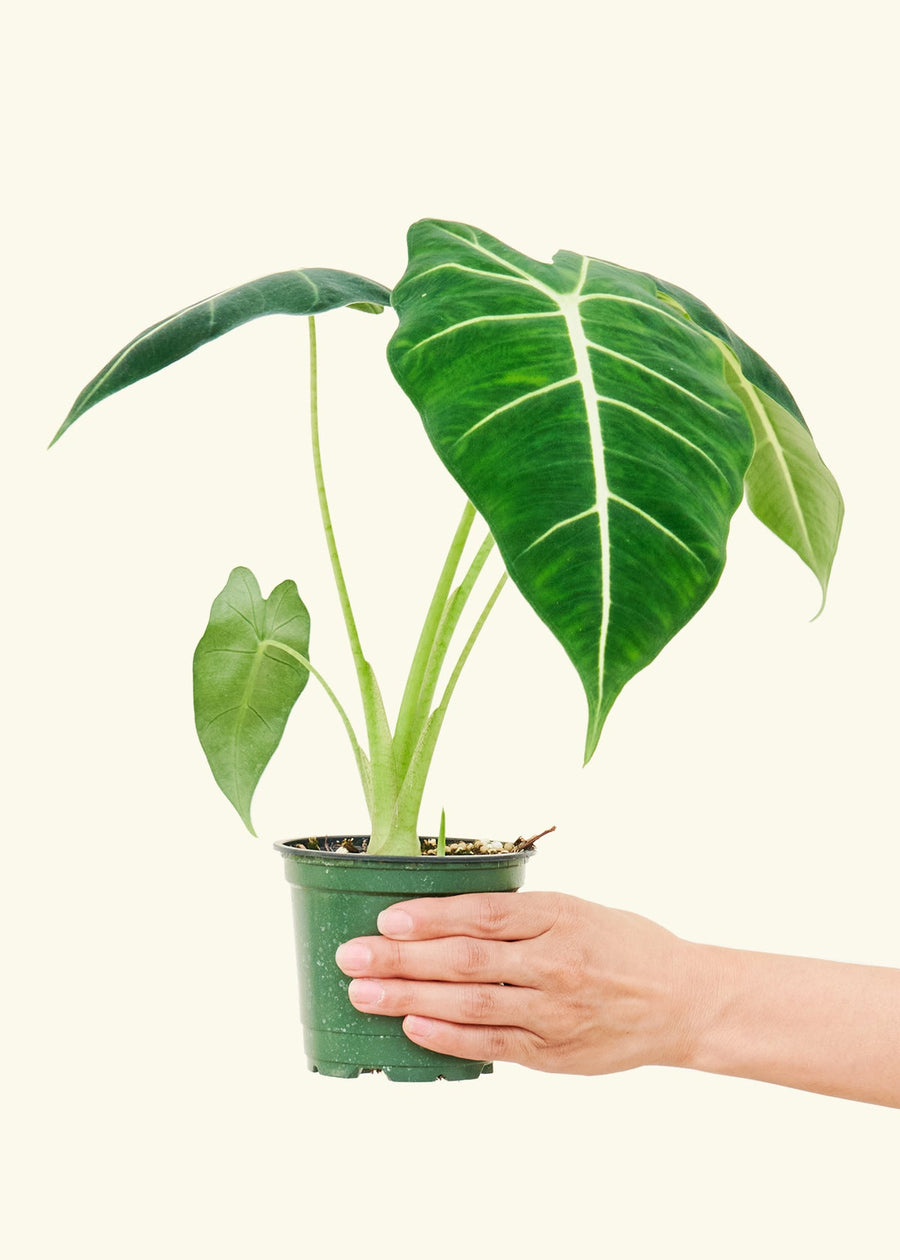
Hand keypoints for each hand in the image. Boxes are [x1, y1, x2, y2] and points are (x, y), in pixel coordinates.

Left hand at [334, 892, 700, 1074]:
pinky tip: (410, 1026)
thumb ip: (518, 915)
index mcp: (560, 916)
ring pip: (471, 1004)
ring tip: (363, 992)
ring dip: (409, 997)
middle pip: (466, 960)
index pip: (485, 914)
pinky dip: (448, 1036)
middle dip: (402, 957)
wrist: (682, 1002)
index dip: (432, 916)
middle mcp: (556, 963)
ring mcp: (553, 1012)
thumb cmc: (622, 945)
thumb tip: (440, 913)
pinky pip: (491, 1045)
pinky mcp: (552, 1053)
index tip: (386, 916)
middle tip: (351, 954)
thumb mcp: (576, 909)